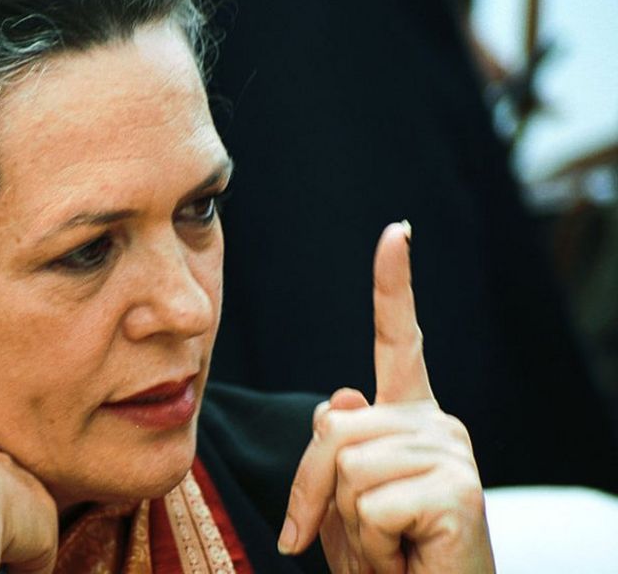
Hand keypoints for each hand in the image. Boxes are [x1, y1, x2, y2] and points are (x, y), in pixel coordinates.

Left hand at [278, 222, 494, 572]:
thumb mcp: (341, 503)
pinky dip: (371, 545)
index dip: (393, 286)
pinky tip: (408, 553)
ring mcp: (450, 452)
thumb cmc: (387, 557)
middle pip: (333, 426)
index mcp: (410, 416)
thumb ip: (333, 453)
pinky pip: (369, 505)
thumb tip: (340, 397)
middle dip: (316, 492)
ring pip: (345, 467)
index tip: (395, 232)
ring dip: (349, 524)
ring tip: (391, 545)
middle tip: (365, 535)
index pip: (398, 340)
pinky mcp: (457, 489)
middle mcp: (436, 423)